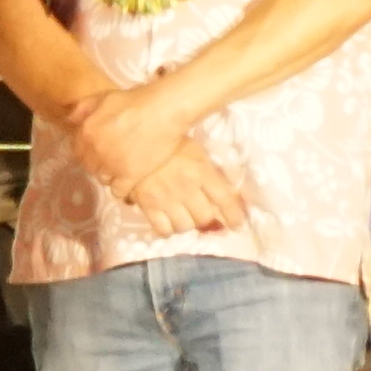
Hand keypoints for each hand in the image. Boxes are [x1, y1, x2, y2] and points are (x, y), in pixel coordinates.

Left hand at [70, 86, 205, 200]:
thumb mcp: (105, 97)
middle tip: (113, 160)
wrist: (164, 110)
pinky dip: (122, 188)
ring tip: (122, 169)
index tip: (100, 151)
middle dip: (98, 164)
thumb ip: (83, 108)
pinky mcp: (130, 176)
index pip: (79, 151)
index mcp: (87, 132)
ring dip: (110, 175)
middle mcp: (95, 151)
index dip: (89, 152)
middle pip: (90, 166)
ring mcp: (112, 165)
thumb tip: (69, 121)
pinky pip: (118, 191)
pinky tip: (129, 181)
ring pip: (103, 178)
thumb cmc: (136, 100)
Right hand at [127, 138, 250, 238]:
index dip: (234, 217)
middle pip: (204, 217)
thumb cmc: (167, 142)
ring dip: (187, 225)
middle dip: (205, 219)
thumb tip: (220, 196)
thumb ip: (208, 172)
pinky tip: (168, 222)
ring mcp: (167, 198)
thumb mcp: (194, 151)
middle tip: (201, 214)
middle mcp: (187, 187)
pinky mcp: (148, 205)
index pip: (225, 200)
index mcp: (201, 170)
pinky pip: (163, 229)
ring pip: (185, 226)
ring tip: (183, 217)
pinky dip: (168, 230)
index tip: (237, 225)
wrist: (133, 139)